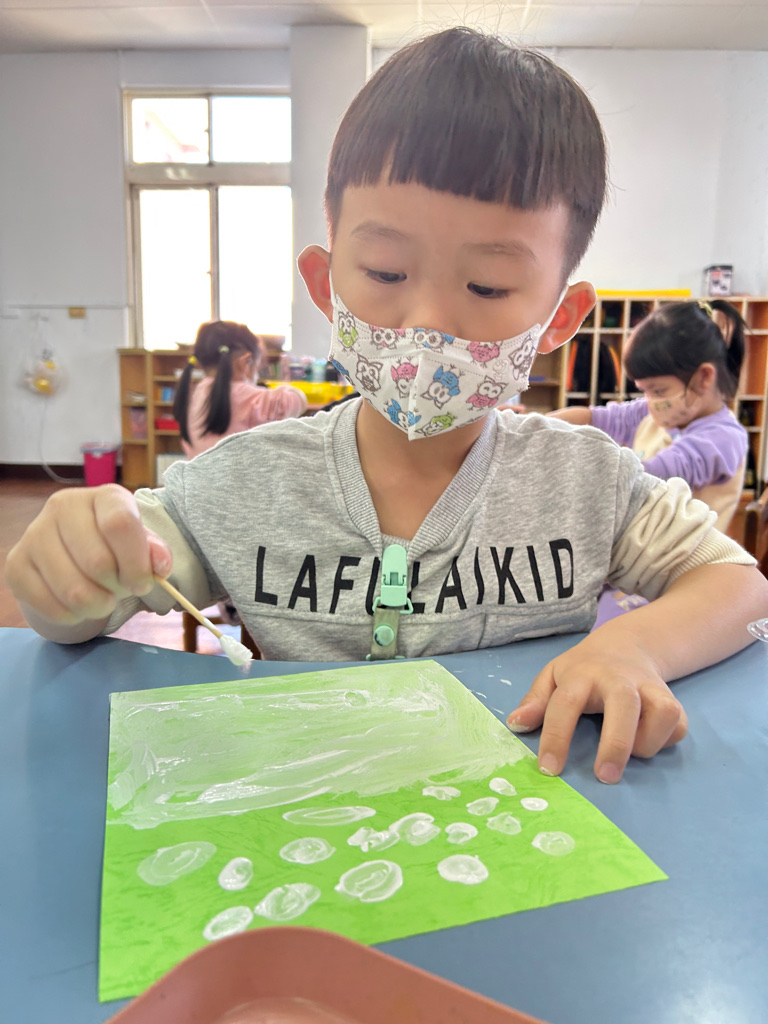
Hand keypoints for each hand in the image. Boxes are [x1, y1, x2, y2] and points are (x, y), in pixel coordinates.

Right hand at [5, 484, 171, 632]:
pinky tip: (78, 606)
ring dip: (96, 606)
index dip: (136, 563)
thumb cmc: (116, 547)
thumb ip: (154, 553)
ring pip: (72, 589)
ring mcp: (34, 533)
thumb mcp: (142, 544)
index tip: (143, 584)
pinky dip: (71, 616)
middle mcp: (63, 506)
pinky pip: (48, 604)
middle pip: (97, 562)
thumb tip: (161, 566)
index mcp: (103, 496)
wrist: (76, 555)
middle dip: (117, 588)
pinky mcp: (16, 563)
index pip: (120, 525)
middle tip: (120, 590)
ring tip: (102, 600)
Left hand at [506, 631, 687, 783]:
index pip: (565, 703)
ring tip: (631, 754)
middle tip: (604, 776)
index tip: (549, 769)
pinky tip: (649, 741)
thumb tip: (516, 725)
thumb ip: (535, 701)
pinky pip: (679, 724)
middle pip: (623, 705)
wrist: (627, 645)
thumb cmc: (583, 669)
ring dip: (648, 741)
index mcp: (582, 674)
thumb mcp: (552, 676)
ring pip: (663, 712)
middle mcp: (618, 679)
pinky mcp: (672, 698)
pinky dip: (667, 740)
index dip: (556, 737)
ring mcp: (649, 687)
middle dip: (616, 743)